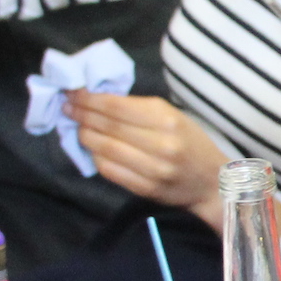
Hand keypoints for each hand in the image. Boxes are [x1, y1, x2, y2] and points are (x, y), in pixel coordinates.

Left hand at [65, 92, 229, 216]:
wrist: (212, 182)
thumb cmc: (192, 143)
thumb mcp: (174, 116)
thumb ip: (140, 109)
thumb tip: (100, 100)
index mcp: (167, 119)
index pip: (116, 107)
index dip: (89, 99)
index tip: (72, 93)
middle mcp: (160, 144)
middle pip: (107, 126)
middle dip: (82, 114)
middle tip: (67, 107)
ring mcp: (152, 169)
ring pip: (104, 148)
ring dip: (84, 135)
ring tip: (77, 127)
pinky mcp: (145, 188)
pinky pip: (109, 170)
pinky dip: (95, 157)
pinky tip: (92, 148)